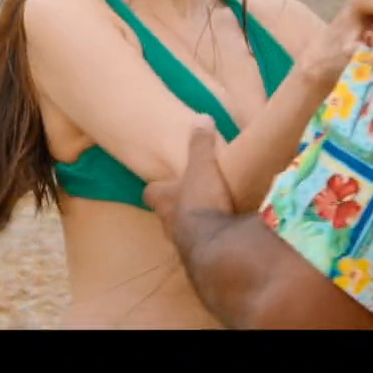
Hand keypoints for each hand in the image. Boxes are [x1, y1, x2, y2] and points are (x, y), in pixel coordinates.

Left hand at [143, 116, 240, 249]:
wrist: (215, 245)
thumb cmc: (201, 202)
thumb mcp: (202, 166)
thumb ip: (201, 144)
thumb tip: (203, 118)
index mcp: (164, 199)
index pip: (150, 192)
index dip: (156, 186)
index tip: (162, 181)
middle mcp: (168, 222)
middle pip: (165, 212)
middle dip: (176, 205)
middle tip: (190, 197)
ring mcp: (183, 242)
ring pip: (182, 230)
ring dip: (192, 224)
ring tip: (209, 215)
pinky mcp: (200, 255)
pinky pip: (202, 244)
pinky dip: (209, 238)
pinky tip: (223, 232)